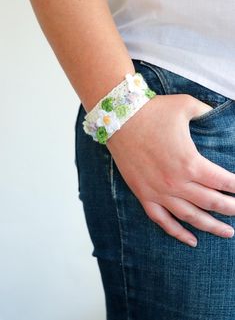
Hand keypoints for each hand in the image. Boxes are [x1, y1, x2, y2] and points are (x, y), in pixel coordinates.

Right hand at [106, 94, 234, 246]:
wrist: (119, 118)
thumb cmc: (153, 111)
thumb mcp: (186, 105)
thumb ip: (207, 112)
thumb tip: (218, 116)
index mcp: (190, 162)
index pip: (223, 181)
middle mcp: (176, 182)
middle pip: (211, 203)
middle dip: (231, 209)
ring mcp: (158, 191)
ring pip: (190, 217)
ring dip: (211, 226)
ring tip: (227, 233)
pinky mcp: (143, 194)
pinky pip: (162, 220)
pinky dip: (178, 232)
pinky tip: (192, 240)